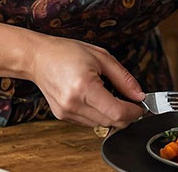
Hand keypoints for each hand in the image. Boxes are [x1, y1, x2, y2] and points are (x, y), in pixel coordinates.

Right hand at [25, 34, 145, 128]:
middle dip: (125, 115)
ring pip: (101, 124)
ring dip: (111, 115)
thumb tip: (139, 95)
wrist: (37, 58)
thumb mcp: (101, 57)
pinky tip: (94, 98)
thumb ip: (123, 78)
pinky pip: (89, 122)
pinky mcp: (62, 116)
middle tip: (130, 101)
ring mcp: (66, 112)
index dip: (133, 112)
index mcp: (84, 87)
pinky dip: (98, 113)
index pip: (117, 112)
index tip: (140, 106)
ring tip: (109, 94)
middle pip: (110, 122)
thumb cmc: (66, 52)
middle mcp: (73, 103)